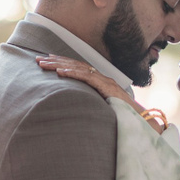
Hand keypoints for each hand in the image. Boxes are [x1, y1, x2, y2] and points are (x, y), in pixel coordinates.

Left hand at [35, 55, 168, 131]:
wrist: (142, 120)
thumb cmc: (124, 117)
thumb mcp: (103, 109)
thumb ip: (92, 105)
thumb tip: (77, 109)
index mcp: (99, 82)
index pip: (77, 68)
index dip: (61, 63)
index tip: (46, 62)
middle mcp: (101, 78)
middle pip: (74, 65)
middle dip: (55, 61)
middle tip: (38, 60)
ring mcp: (104, 80)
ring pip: (78, 69)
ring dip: (59, 65)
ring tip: (44, 64)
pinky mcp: (106, 86)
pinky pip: (86, 78)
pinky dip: (72, 73)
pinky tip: (60, 72)